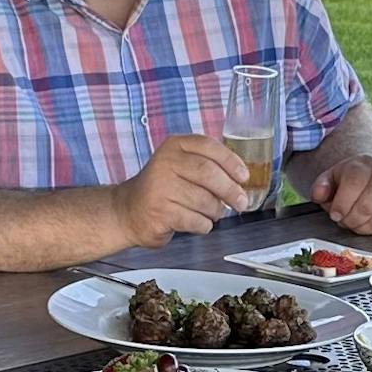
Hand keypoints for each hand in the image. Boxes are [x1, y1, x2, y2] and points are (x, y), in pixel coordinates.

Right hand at [116, 134, 259, 246]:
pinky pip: (196, 221)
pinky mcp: (160, 212)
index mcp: (174, 146)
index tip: (243, 177)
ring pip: (205, 201)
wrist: (128, 211)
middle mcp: (165, 163)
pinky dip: (203, 225)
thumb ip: (208, 165)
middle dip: (230, 190)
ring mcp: (160, 188)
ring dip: (215, 211)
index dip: (231, 162)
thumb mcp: (181, 165)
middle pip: (209, 173)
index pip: (209, 147)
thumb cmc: (162, 189)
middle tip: (241, 202)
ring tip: (210, 213)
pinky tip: (197, 222)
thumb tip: (240, 181)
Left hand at [308, 153, 371, 238]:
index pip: (355, 183)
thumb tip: (319, 194)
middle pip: (366, 206)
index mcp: (363, 166)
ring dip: (363, 228)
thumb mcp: (330, 179)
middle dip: (350, 220)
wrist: (371, 178)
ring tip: (357, 221)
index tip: (335, 213)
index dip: (342, 203)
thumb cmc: (349, 182)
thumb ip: (320, 187)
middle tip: (345, 220)